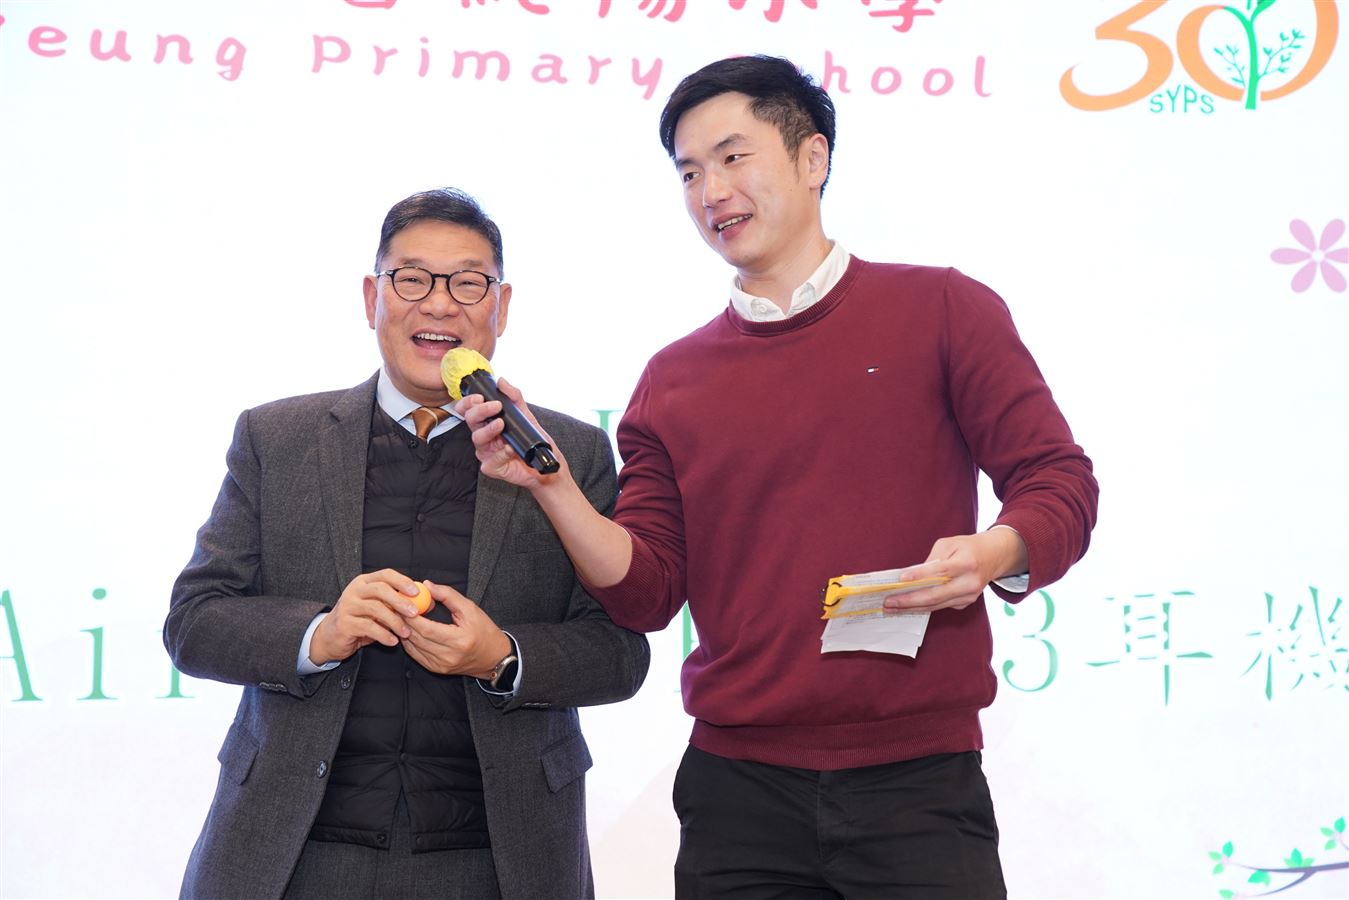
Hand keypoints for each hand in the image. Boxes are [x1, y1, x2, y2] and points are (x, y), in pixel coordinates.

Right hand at [310, 569, 420, 664]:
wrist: (331, 636)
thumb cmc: (361, 619)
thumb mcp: (380, 608)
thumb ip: (399, 603)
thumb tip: (428, 602)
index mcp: (364, 582)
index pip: (385, 575)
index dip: (402, 581)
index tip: (417, 592)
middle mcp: (354, 590)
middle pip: (380, 589)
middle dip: (400, 600)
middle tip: (415, 613)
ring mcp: (347, 606)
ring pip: (375, 609)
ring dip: (394, 621)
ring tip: (406, 633)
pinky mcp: (345, 624)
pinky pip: (368, 627)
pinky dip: (383, 635)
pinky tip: (393, 641)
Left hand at [401, 582, 512, 679]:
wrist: (493, 657)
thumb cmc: (484, 631)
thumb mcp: (470, 609)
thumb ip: (448, 595)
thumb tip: (427, 586)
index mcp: (459, 640)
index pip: (427, 629)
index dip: (412, 617)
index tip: (404, 603)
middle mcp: (448, 656)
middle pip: (417, 638)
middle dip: (403, 621)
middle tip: (396, 607)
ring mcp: (441, 665)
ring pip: (413, 647)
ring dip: (404, 631)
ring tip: (399, 617)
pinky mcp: (437, 669)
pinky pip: (415, 655)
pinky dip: (409, 642)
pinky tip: (408, 630)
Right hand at [456, 378, 570, 490]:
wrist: (543, 464)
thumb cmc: (532, 440)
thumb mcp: (525, 415)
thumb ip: (514, 397)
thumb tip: (501, 382)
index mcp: (487, 422)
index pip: (469, 409)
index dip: (469, 402)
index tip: (479, 397)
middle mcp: (484, 436)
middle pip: (470, 420)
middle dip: (480, 411)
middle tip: (495, 406)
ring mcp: (486, 452)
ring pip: (477, 438)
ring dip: (489, 429)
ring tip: (501, 424)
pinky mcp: (492, 467)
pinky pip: (491, 459)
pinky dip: (501, 453)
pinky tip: (509, 448)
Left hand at [881, 529, 1027, 613]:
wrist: (994, 556)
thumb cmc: (967, 547)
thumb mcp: (949, 544)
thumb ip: (931, 560)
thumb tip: (911, 576)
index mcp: (967, 562)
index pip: (941, 571)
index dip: (920, 576)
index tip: (901, 579)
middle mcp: (970, 582)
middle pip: (936, 595)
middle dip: (909, 600)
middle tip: (889, 602)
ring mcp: (969, 596)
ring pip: (936, 605)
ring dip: (912, 607)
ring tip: (892, 607)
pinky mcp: (966, 603)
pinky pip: (941, 606)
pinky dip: (923, 607)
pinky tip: (907, 606)